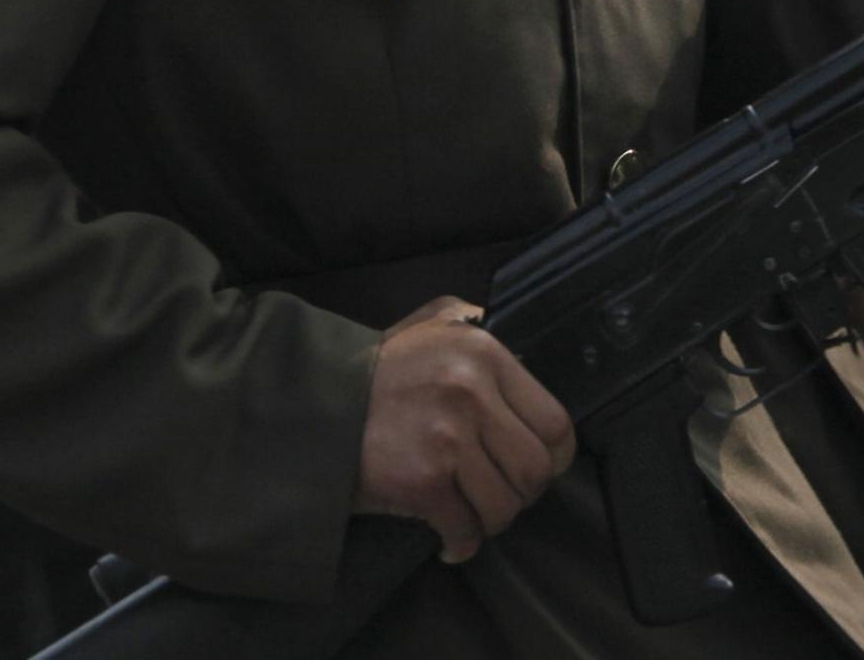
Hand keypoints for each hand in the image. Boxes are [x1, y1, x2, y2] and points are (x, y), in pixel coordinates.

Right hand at [353, 299, 576, 562]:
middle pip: (535, 469)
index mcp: (483, 354)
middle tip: (501, 494)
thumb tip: (504, 328)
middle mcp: (471, 393)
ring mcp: (447, 440)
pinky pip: (465, 528)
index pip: (554, 420)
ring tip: (474, 515)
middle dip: (523, 493)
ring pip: (505, 505)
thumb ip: (469, 319)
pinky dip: (461, 544)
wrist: (309, 403)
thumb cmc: (372, 369)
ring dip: (491, 520)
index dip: (554, 455)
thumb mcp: (427, 324)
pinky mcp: (421, 482)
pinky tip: (451, 542)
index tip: (540, 466)